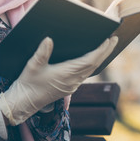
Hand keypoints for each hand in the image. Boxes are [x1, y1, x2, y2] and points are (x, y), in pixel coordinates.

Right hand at [0, 36, 117, 124]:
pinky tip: (92, 58)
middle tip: (115, 38)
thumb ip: (41, 52)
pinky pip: (85, 74)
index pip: (89, 61)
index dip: (101, 50)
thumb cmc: (28, 83)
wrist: (24, 102)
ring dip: (100, 58)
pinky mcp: (68, 87)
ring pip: (91, 70)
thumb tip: (48, 39)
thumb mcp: (32, 66)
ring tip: (107, 46)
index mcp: (66, 74)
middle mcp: (73, 81)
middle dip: (105, 51)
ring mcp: (72, 85)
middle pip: (94, 65)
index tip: (109, 39)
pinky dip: (92, 64)